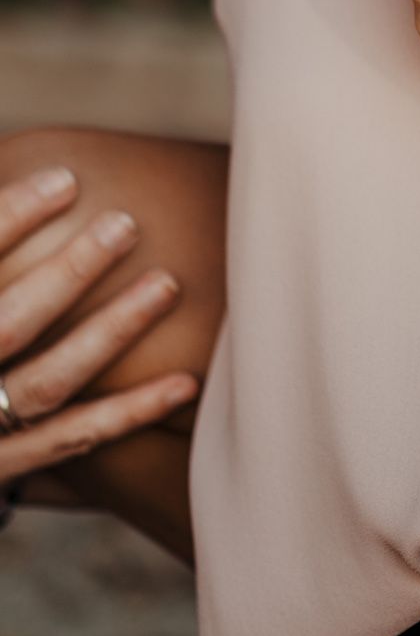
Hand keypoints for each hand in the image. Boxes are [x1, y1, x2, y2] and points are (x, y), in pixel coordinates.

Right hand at [0, 167, 197, 490]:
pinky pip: (71, 440)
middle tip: (126, 225)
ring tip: (167, 284)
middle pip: (8, 324)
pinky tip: (186, 382)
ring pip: (48, 382)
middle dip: (69, 274)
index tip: (67, 179)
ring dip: (111, 333)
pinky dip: (129, 413)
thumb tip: (9, 164)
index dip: (11, 219)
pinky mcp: (1, 470)